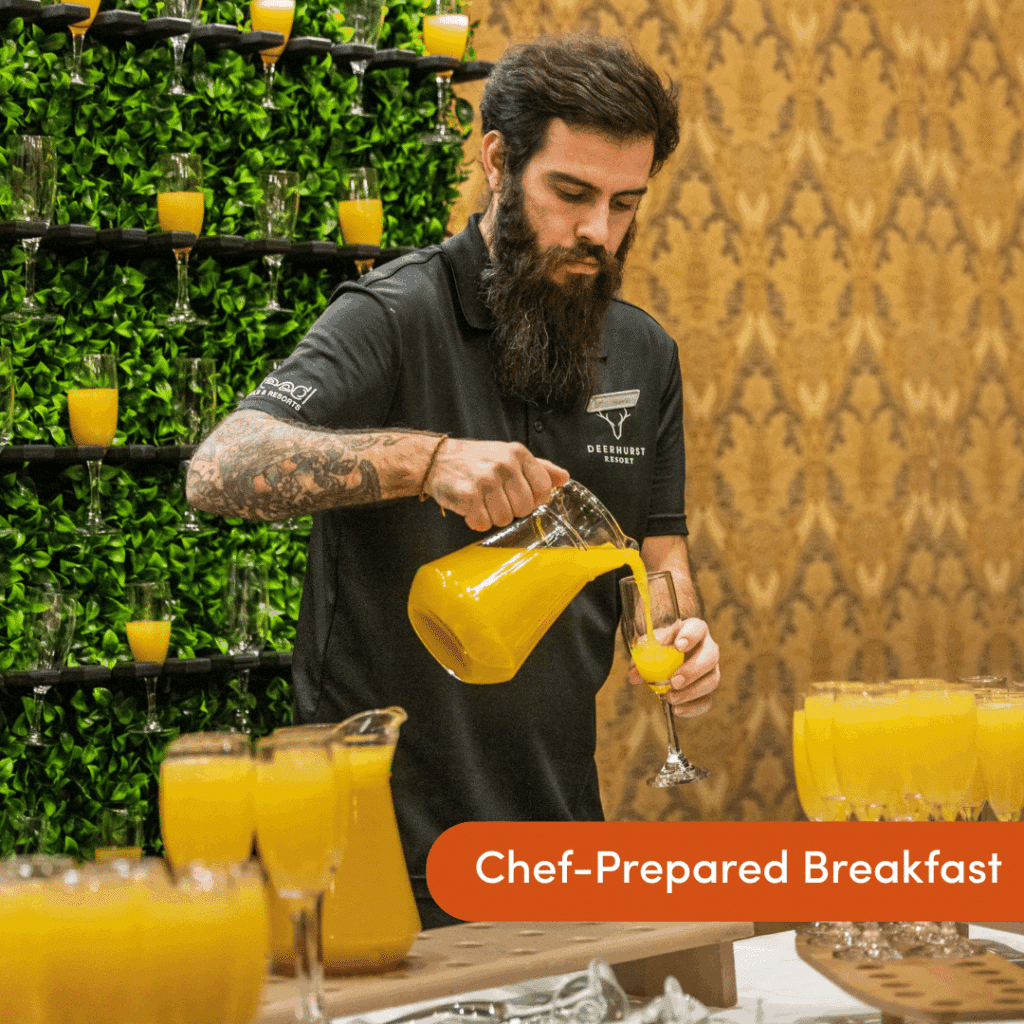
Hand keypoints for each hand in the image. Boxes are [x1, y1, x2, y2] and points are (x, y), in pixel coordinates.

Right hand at [424, 438, 570, 530]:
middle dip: (511, 509)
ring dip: (492, 516)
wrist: (437, 459)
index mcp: (517, 454)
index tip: (519, 496)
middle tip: (495, 498)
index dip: (533, 499)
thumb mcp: (508, 455)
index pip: (544, 489)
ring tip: (482, 502)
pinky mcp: (468, 495)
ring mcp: (485, 480)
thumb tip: (564, 478)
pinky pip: (483, 523)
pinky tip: (471, 508)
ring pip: (505, 519)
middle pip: (525, 508)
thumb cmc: (475, 460)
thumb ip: (539, 467)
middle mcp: (503, 465)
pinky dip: (476, 521)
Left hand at [628, 617, 719, 717]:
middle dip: (693, 670)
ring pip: (712, 680)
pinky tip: (677, 709)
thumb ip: (642, 656)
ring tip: (671, 697)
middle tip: (674, 681)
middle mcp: (708, 648)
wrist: (667, 659)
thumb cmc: (660, 647)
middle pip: (710, 656)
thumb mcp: (650, 645)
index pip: (697, 628)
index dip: (690, 636)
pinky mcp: (708, 689)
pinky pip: (707, 701)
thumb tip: (635, 673)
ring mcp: (711, 669)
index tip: (678, 646)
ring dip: (692, 692)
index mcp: (694, 630)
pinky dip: (692, 708)